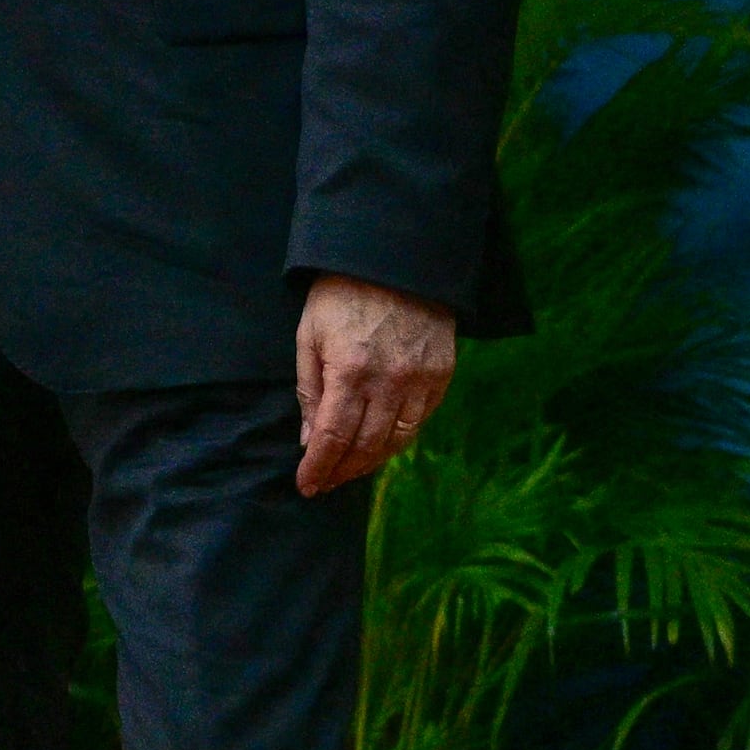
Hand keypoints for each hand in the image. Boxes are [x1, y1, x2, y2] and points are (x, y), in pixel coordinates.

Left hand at [296, 272, 456, 495]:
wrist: (394, 263)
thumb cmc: (340, 298)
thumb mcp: (309, 338)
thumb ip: (309, 391)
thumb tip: (310, 440)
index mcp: (350, 372)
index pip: (334, 437)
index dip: (320, 467)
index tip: (307, 486)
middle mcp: (390, 381)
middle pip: (366, 445)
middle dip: (342, 471)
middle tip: (325, 483)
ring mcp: (421, 379)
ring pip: (398, 440)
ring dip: (371, 462)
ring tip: (349, 471)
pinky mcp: (442, 374)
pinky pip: (421, 420)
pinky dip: (399, 439)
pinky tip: (380, 445)